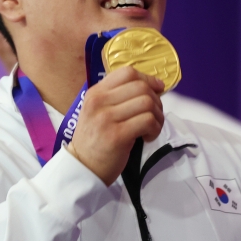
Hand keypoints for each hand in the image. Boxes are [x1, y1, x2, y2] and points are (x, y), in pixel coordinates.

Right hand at [66, 67, 164, 185]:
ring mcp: (107, 118)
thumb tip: (153, 86)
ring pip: (147, 102)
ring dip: (158, 116)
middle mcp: (99, 102)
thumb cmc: (95, 139)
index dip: (148, 79)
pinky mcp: (117, 136)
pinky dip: (155, 129)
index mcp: (95, 93)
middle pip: (141, 87)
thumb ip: (117, 97)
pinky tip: (148, 137)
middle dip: (156, 100)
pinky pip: (148, 121)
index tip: (157, 89)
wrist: (82, 168)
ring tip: (153, 127)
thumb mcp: (98, 111)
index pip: (127, 72)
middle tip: (155, 115)